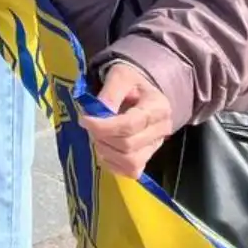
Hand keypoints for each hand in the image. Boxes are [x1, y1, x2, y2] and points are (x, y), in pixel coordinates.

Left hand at [80, 62, 174, 178]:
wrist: (141, 93)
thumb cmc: (130, 83)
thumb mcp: (119, 76)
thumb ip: (110, 92)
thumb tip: (99, 113)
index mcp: (158, 107)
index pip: (130, 124)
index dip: (104, 126)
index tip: (85, 120)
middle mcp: (162, 130)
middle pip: (128, 145)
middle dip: (102, 138)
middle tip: (89, 126)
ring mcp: (156, 147)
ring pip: (130, 162)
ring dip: (106, 152)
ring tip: (97, 137)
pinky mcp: (147, 158)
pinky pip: (131, 171)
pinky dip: (113, 164)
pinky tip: (105, 149)